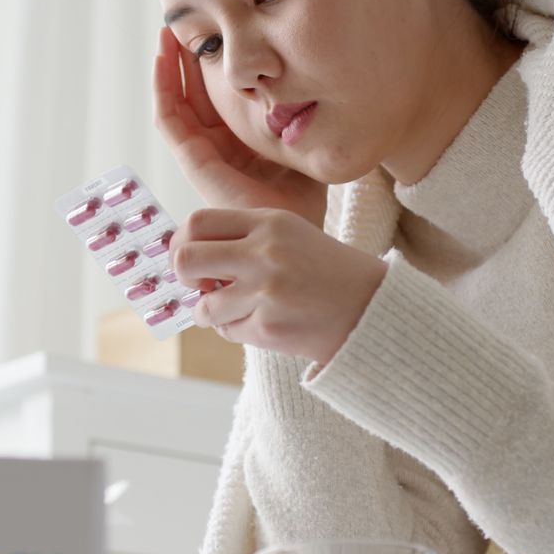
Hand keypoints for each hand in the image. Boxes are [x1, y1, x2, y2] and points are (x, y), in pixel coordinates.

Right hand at [153, 27, 328, 227]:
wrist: (296, 225)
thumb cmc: (307, 192)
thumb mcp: (301, 137)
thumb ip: (294, 111)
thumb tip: (304, 72)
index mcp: (240, 140)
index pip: (218, 94)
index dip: (211, 63)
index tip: (216, 28)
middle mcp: (218, 145)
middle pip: (192, 92)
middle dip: (187, 56)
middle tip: (187, 18)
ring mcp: (203, 153)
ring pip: (175, 100)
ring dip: (169, 66)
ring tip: (168, 31)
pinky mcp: (194, 160)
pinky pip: (168, 118)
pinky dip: (163, 87)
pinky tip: (163, 58)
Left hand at [170, 206, 385, 365]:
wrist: (372, 308)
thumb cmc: (325, 271)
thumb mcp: (289, 234)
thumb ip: (242, 237)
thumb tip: (184, 254)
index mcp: (269, 222)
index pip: (198, 222)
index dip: (182, 241)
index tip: (189, 255)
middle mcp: (264, 253)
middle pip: (186, 260)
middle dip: (184, 277)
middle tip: (200, 285)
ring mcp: (266, 292)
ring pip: (204, 306)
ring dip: (211, 313)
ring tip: (235, 310)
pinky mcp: (269, 328)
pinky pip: (228, 331)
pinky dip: (238, 330)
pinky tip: (264, 322)